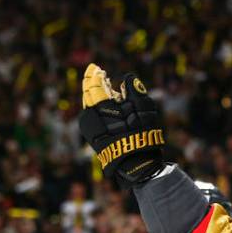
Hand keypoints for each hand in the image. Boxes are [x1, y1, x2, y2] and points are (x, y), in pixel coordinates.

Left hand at [78, 63, 165, 185]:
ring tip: (101, 87)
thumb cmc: (142, 136)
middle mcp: (91, 116)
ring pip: (88, 105)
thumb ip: (135, 90)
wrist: (134, 165)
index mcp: (101, 107)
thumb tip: (127, 79)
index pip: (94, 85)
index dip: (95, 75)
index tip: (97, 68)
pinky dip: (95, 106)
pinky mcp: (92, 137)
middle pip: (88, 94)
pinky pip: (91, 115)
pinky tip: (103, 104)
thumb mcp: (144, 110)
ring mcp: (90, 128)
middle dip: (91, 82)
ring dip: (93, 94)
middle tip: (94, 72)